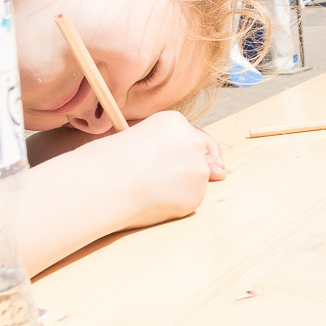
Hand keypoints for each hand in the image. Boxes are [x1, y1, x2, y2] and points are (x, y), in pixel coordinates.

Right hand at [95, 111, 225, 229]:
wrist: (106, 183)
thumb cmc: (110, 161)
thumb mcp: (134, 139)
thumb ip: (165, 148)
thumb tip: (220, 172)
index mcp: (175, 122)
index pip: (189, 135)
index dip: (181, 150)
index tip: (172, 160)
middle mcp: (193, 142)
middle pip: (201, 155)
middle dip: (188, 168)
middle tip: (160, 179)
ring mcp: (198, 169)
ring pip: (194, 180)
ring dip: (178, 186)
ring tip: (146, 189)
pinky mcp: (196, 194)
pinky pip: (188, 200)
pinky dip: (174, 203)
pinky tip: (151, 201)